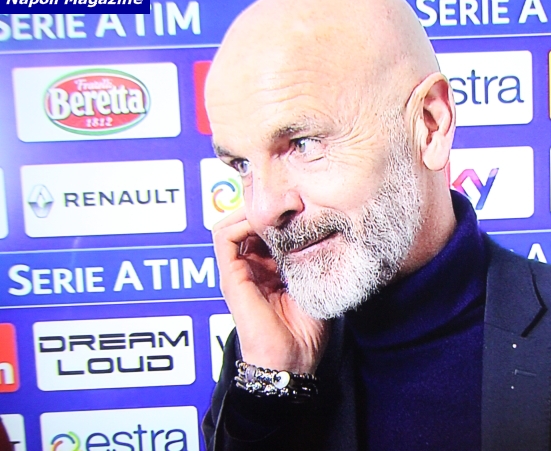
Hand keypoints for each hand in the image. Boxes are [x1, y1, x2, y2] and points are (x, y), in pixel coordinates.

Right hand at [212, 209, 329, 373]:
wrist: (292, 359)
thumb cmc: (305, 330)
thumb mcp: (312, 282)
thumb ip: (310, 258)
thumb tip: (319, 228)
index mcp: (268, 269)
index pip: (263, 229)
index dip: (277, 213)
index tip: (300, 203)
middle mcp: (250, 268)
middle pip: (245, 223)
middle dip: (264, 207)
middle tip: (291, 200)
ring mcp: (238, 271)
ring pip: (230, 225)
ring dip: (251, 211)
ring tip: (278, 208)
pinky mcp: (231, 277)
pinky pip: (224, 238)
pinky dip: (241, 223)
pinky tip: (266, 223)